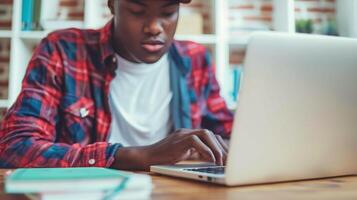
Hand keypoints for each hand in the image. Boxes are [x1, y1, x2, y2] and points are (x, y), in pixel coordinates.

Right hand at [111, 129, 228, 170]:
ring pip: (205, 134)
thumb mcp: (182, 154)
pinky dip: (206, 150)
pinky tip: (211, 159)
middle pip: (210, 134)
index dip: (220, 145)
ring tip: (221, 161)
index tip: (228, 156)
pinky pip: (195, 141)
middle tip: (229, 160)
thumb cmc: (163, 159)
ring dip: (216, 148)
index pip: (210, 136)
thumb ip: (195, 153)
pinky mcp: (178, 139)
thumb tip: (212, 158)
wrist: (146, 157)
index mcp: (189, 134)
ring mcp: (182, 134)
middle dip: (221, 147)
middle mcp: (187, 132)